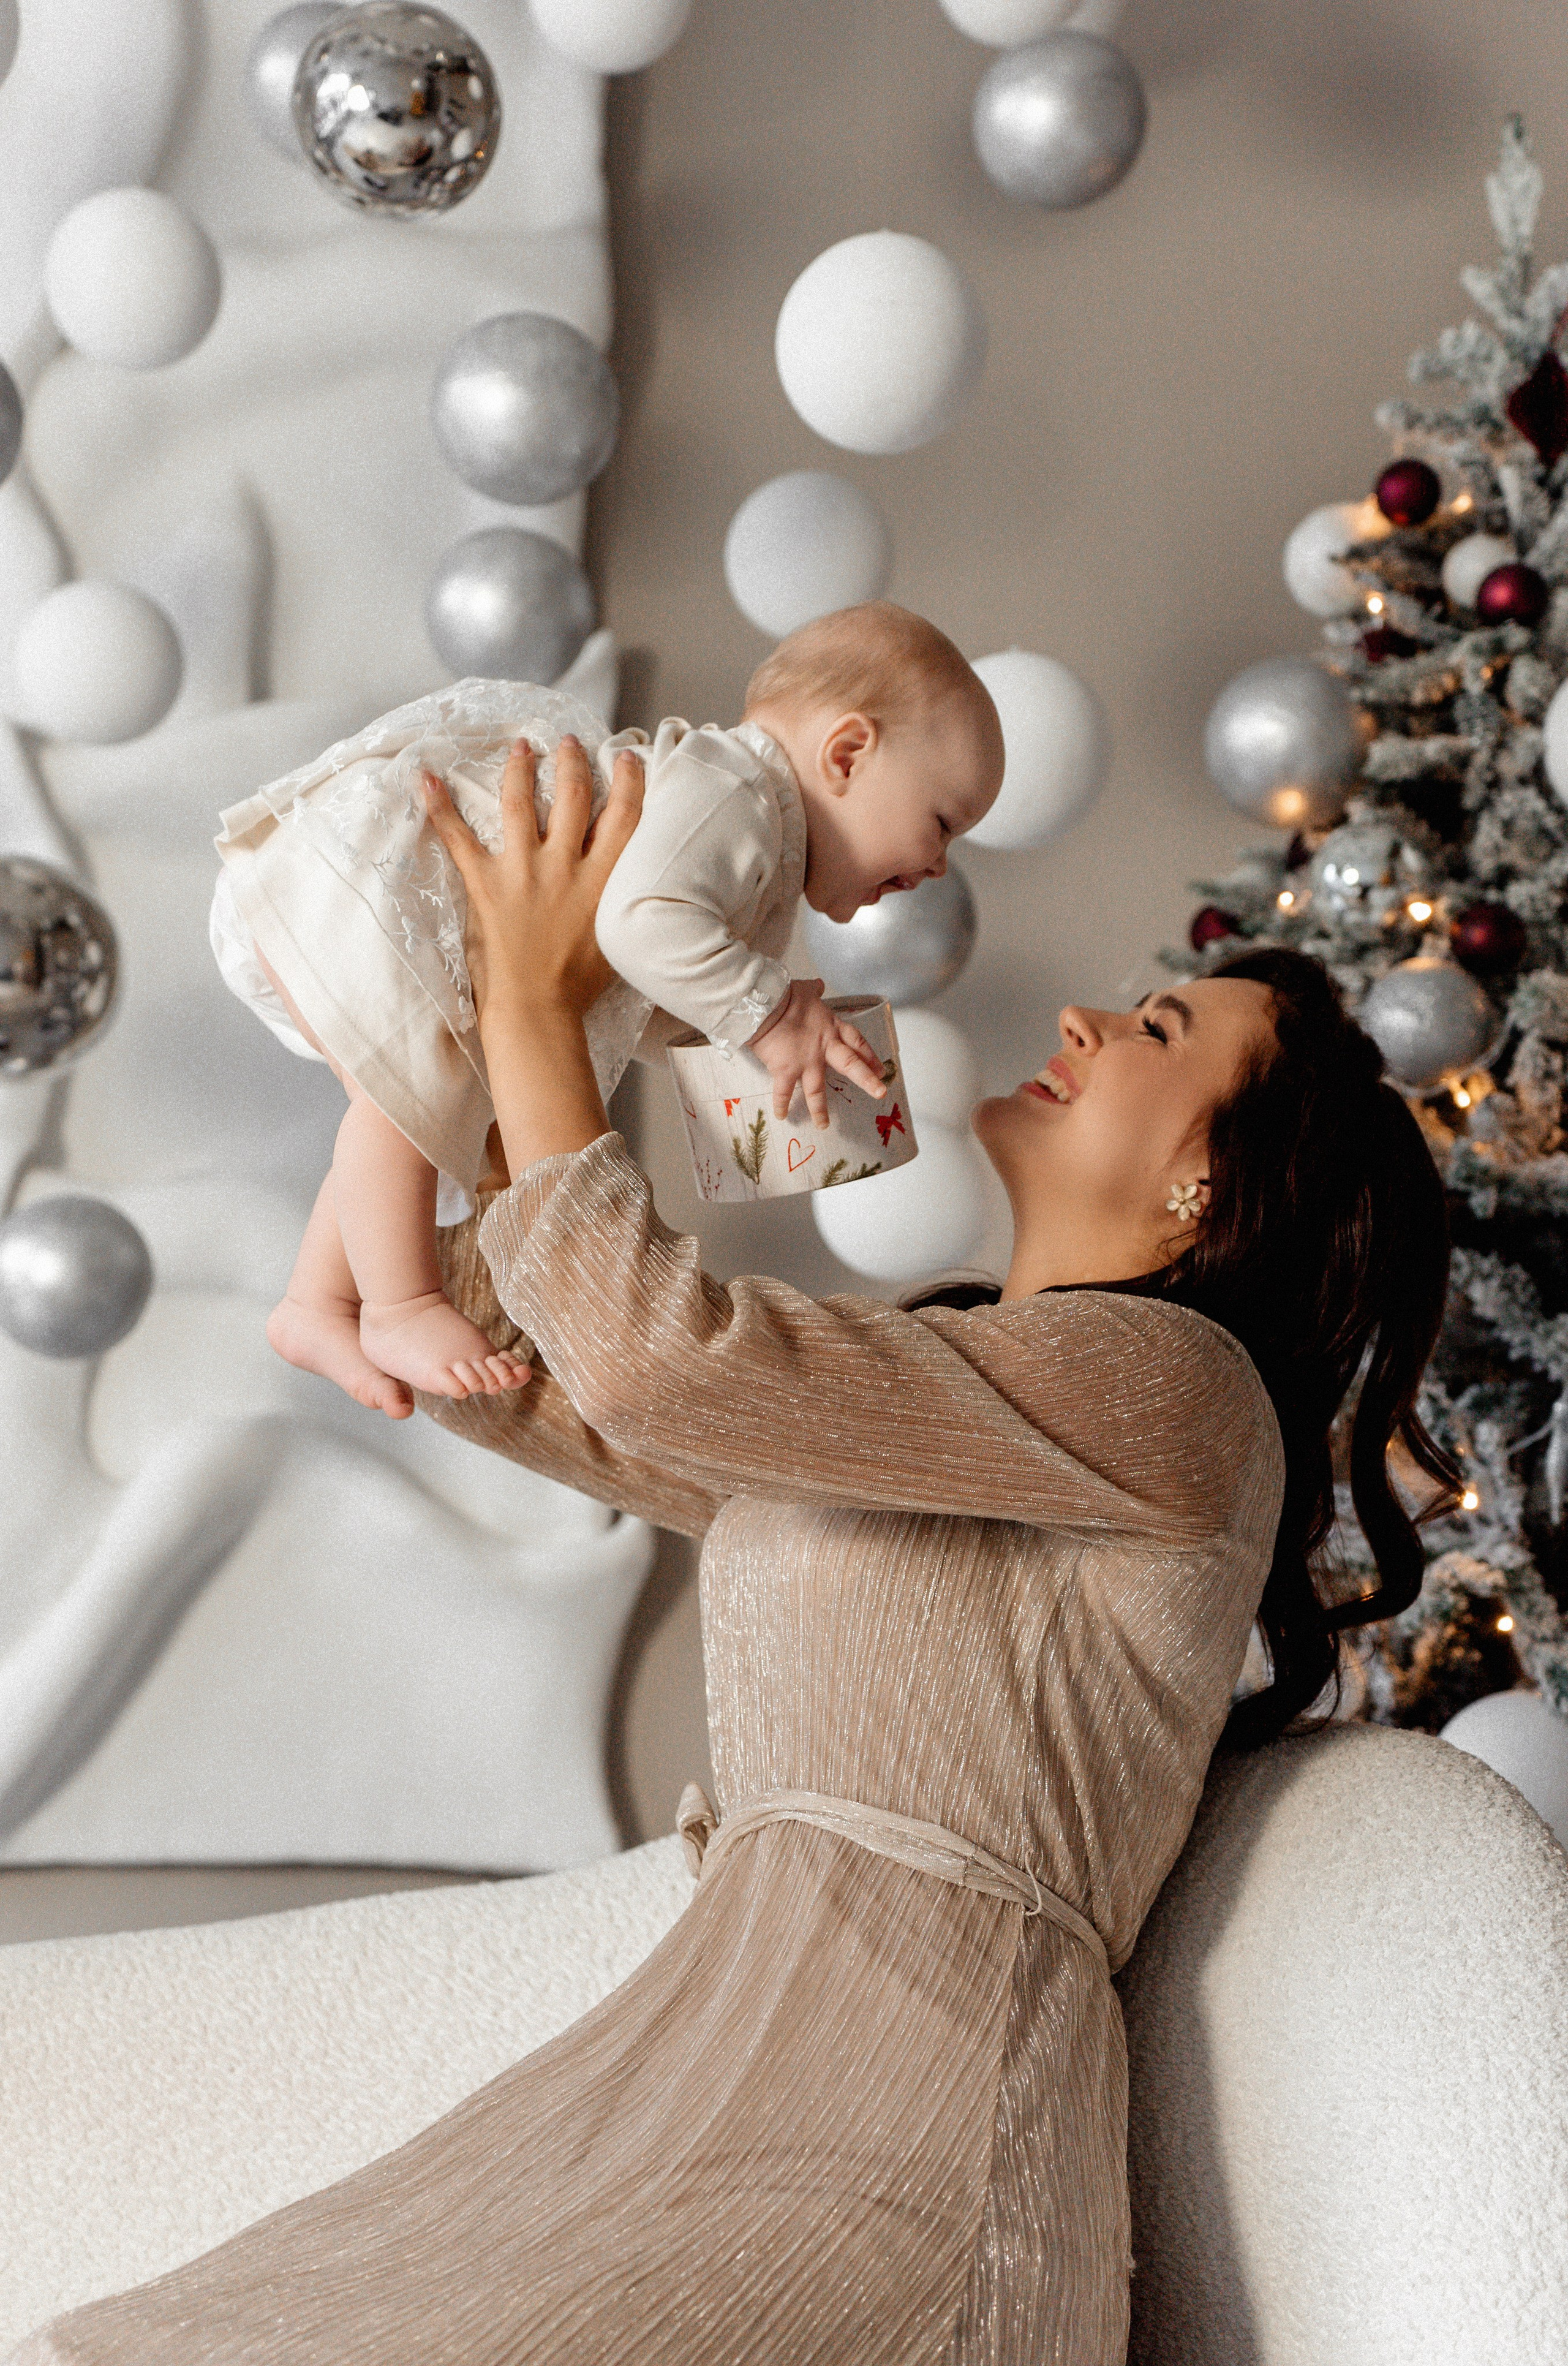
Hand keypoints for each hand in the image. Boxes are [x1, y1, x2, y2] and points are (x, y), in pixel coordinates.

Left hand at [420, 734, 644, 1032]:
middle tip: (569, 741)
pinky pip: (460, 839)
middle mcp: (565, 866)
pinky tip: (426, 777)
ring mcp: (524, 872)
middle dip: (572, 764)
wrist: (539, 1009)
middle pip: (574, 799)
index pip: (624, 818)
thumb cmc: (581, 985)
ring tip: (522, 746)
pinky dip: (440, 808)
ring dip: (522, 770)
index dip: (628, 783)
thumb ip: (621, 898)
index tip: (624, 758)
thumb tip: (630, 878)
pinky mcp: (487, 885)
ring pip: (523, 805)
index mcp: (603, 880)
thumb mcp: (619, 937)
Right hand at [749, 978, 887, 1126]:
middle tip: (880, 1093)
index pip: (856, 1042)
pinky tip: (782, 1116)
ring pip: (817, 1090)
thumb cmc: (784, 995)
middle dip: (867, 1081)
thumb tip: (819, 985)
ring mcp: (805, 1061)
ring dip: (820, 1110)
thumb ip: (814, 990)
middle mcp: (823, 1047)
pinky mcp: (786, 1070)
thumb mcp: (805, 989)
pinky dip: (782, 1105)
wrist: (764, 1004)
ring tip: (824, 1126)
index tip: (880, 1069)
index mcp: (831, 1027)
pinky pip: (784, 1092)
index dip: (869, 1055)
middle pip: (850, 1065)